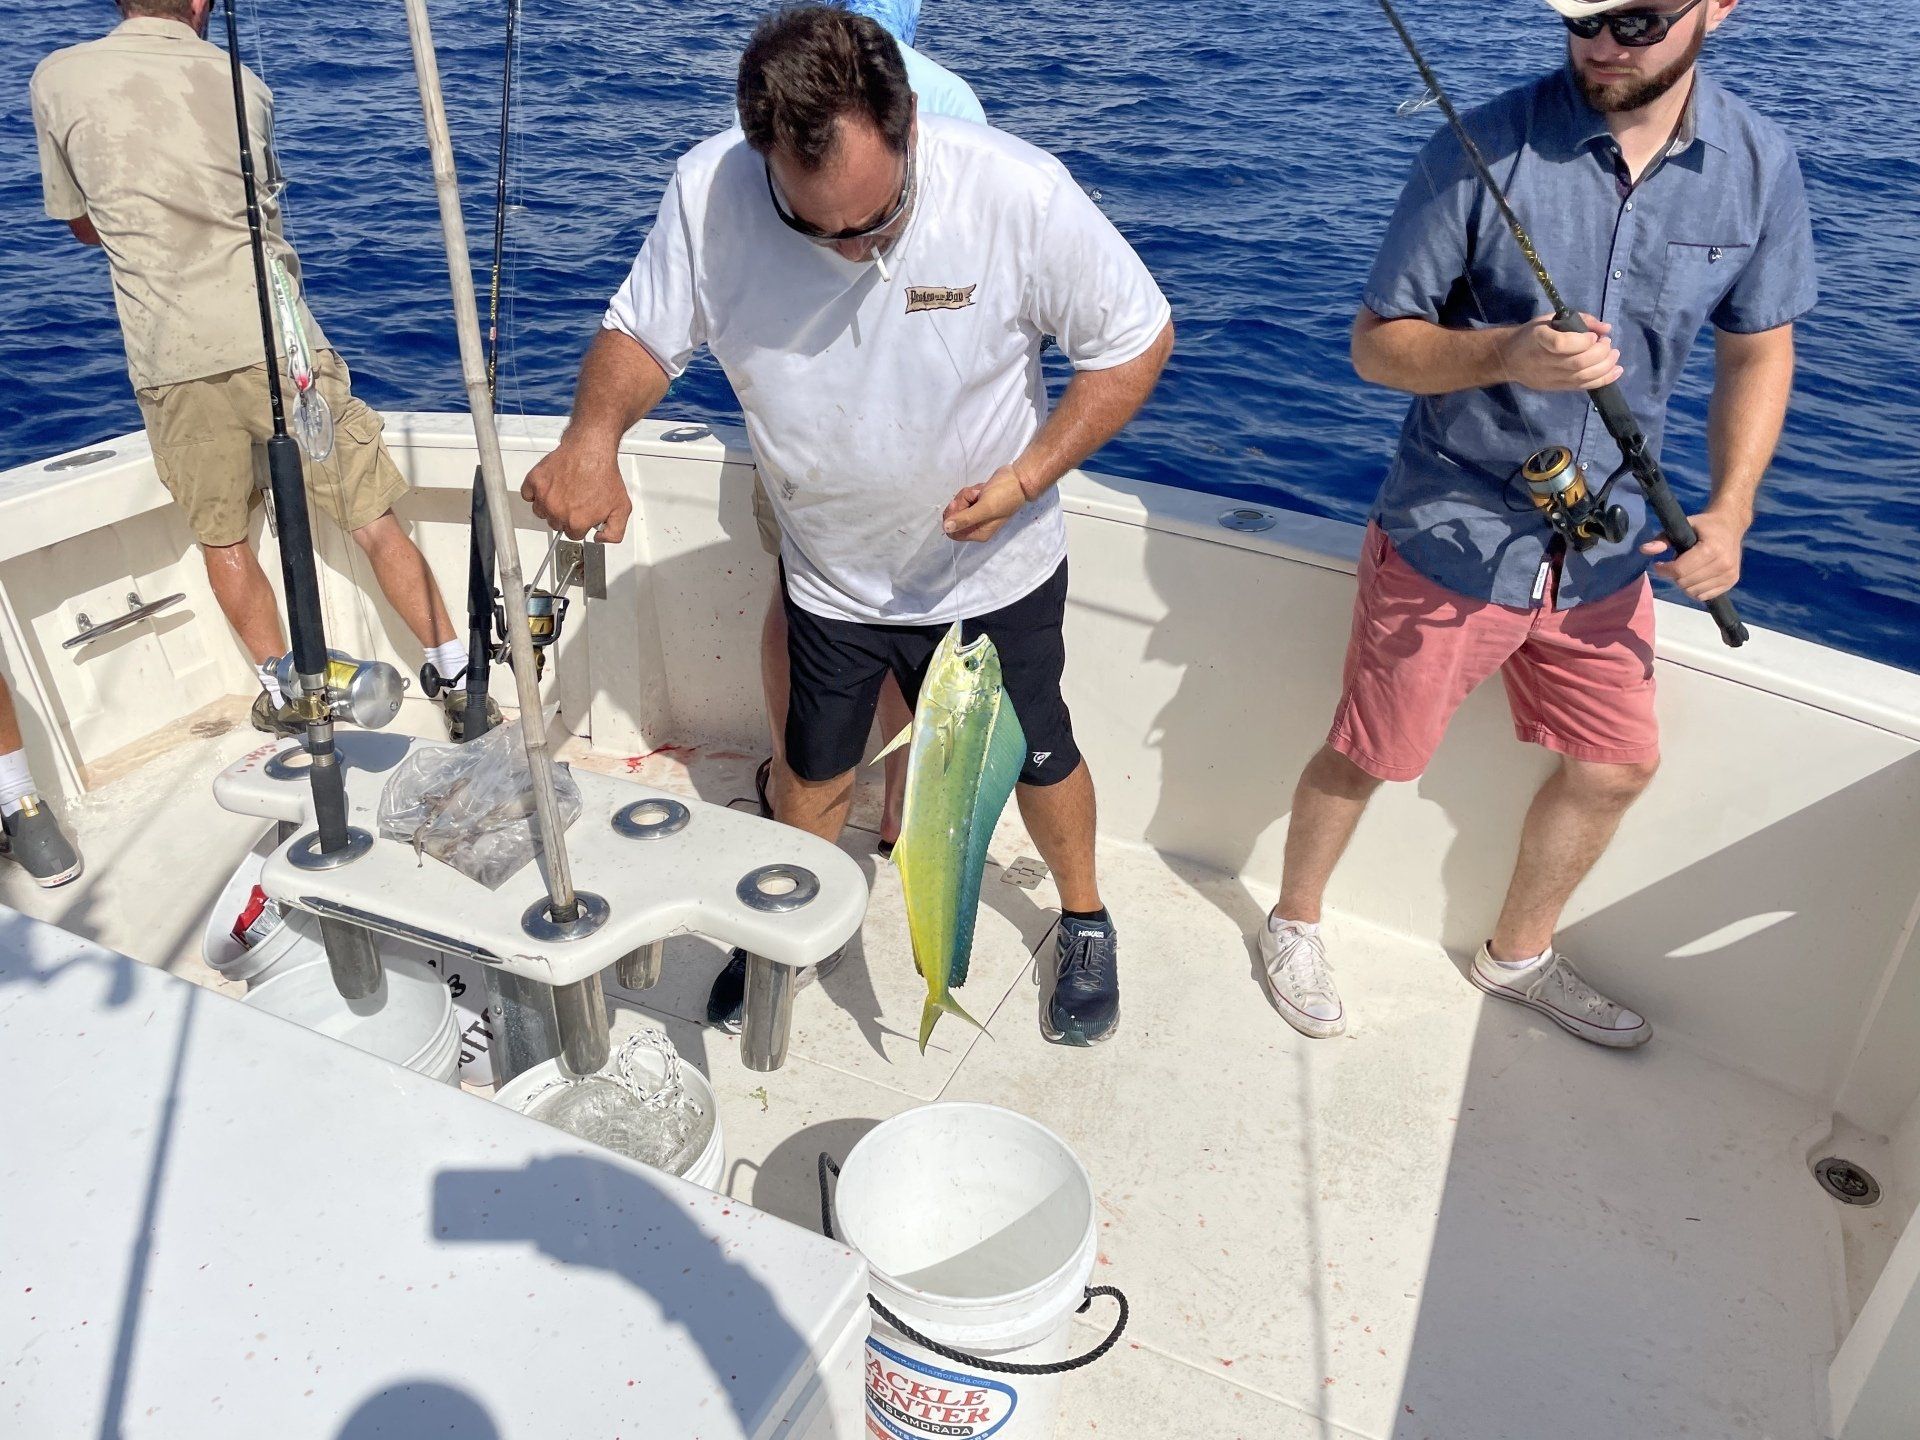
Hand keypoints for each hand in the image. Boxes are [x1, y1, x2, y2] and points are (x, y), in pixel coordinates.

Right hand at [521, 437, 630, 542]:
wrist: (591, 450)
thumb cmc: (604, 474)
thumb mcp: (622, 508)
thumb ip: (614, 532)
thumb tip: (599, 539)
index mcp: (576, 522)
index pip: (572, 535)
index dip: (579, 525)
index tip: (582, 515)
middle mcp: (557, 512)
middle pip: (556, 524)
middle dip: (565, 516)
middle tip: (575, 501)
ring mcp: (544, 497)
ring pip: (541, 511)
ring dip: (549, 506)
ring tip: (563, 493)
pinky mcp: (535, 482)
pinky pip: (527, 495)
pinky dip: (534, 492)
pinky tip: (548, 487)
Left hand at [942, 465, 1030, 543]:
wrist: (1018, 480)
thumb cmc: (1004, 496)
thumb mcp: (984, 508)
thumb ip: (965, 519)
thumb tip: (946, 528)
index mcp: (978, 533)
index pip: (952, 532)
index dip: (952, 518)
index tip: (957, 504)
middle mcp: (976, 527)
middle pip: (954, 517)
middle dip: (961, 503)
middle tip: (973, 496)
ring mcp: (977, 514)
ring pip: (959, 506)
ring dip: (967, 495)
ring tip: (980, 492)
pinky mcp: (978, 503)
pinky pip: (965, 499)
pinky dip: (971, 492)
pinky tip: (981, 490)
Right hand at [1499, 313, 1622, 392]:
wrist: (1508, 359)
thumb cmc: (1531, 335)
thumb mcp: (1550, 319)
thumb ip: (1578, 319)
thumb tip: (1605, 328)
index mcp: (1538, 338)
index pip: (1561, 344)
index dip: (1582, 341)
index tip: (1593, 336)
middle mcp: (1544, 361)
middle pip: (1577, 363)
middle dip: (1600, 353)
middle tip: (1608, 343)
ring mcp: (1550, 378)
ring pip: (1583, 376)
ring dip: (1605, 366)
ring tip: (1614, 355)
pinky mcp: (1556, 388)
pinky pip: (1583, 386)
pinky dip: (1603, 379)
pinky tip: (1616, 371)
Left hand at [1640, 508, 1746, 601]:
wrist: (1730, 525)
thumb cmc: (1703, 525)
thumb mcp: (1683, 526)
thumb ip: (1662, 539)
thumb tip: (1644, 550)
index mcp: (1711, 549)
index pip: (1680, 570)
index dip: (1664, 570)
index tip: (1659, 564)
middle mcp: (1723, 564)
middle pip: (1685, 583)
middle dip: (1674, 575)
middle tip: (1677, 563)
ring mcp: (1729, 574)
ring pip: (1693, 592)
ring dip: (1685, 583)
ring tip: (1688, 568)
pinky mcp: (1732, 581)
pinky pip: (1704, 596)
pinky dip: (1695, 589)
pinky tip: (1696, 576)